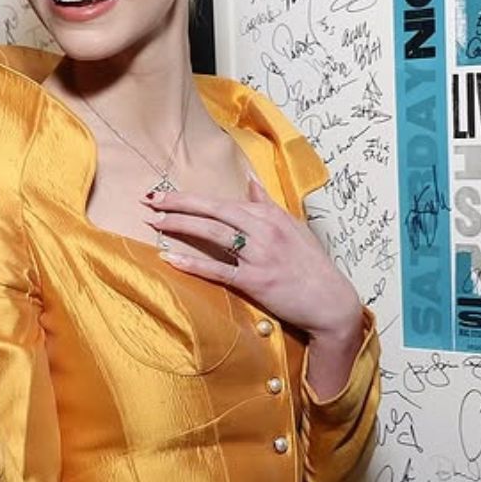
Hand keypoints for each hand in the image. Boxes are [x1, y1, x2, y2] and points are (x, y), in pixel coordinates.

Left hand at [144, 177, 363, 342]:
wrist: (331, 301)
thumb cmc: (312, 264)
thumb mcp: (293, 226)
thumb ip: (267, 204)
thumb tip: (249, 180)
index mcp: (270, 215)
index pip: (223, 201)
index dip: (191, 197)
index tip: (164, 194)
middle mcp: (264, 230)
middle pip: (214, 211)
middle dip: (179, 204)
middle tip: (150, 200)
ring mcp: (259, 255)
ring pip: (213, 234)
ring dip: (182, 226)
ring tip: (155, 222)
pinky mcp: (255, 281)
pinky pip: (219, 270)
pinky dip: (194, 263)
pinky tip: (171, 258)